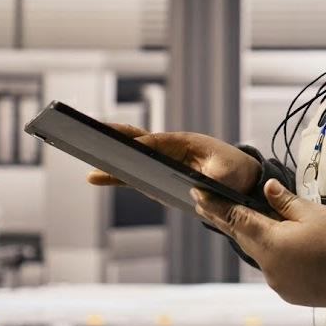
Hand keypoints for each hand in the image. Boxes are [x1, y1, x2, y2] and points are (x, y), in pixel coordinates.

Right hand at [85, 124, 261, 195]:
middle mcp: (168, 148)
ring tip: (85, 160)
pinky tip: (96, 177)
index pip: (156, 141)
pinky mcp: (157, 177)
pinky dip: (115, 176)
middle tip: (87, 133)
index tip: (121, 149)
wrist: (240, 179)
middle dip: (113, 137)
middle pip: (136, 139)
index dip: (138, 145)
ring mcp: (160, 161)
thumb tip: (193, 193)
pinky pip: (133, 175)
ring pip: (130, 155)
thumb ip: (210, 183)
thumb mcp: (225, 175)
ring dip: (109, 157)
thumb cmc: (233, 171)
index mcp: (184, 142)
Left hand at [192, 179, 325, 312]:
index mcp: (269, 240)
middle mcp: (266, 263)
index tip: (197, 194)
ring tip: (240, 219)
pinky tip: (276, 245)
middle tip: (203, 203)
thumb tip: (266, 187)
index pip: (234, 217)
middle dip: (222, 218)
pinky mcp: (287, 290)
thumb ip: (284, 201)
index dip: (214, 204)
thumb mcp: (312, 213)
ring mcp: (275, 280)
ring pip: (255, 252)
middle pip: (239, 235)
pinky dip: (268, 252)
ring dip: (248, 235)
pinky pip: (270, 267)